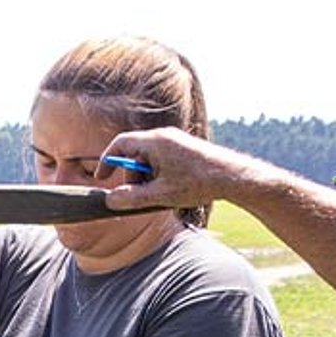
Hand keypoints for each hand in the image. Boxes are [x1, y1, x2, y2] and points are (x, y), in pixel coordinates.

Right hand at [97, 127, 251, 213]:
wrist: (234, 177)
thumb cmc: (198, 183)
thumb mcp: (160, 195)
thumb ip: (131, 198)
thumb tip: (110, 200)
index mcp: (155, 142)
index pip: (119, 145)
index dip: (106, 161)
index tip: (101, 178)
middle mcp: (164, 136)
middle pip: (133, 153)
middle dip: (130, 176)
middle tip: (135, 197)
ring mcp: (175, 141)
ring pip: (147, 158)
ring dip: (144, 177)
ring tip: (157, 196)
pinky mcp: (184, 148)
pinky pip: (160, 158)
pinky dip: (157, 174)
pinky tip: (169, 190)